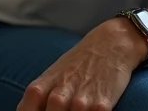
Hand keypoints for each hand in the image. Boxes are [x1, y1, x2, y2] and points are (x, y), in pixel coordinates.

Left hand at [16, 18, 143, 110]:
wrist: (112, 44)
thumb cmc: (78, 63)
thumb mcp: (51, 76)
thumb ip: (36, 99)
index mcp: (40, 89)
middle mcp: (58, 96)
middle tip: (62, 110)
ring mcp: (80, 102)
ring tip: (76, 107)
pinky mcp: (102, 107)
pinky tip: (91, 109)